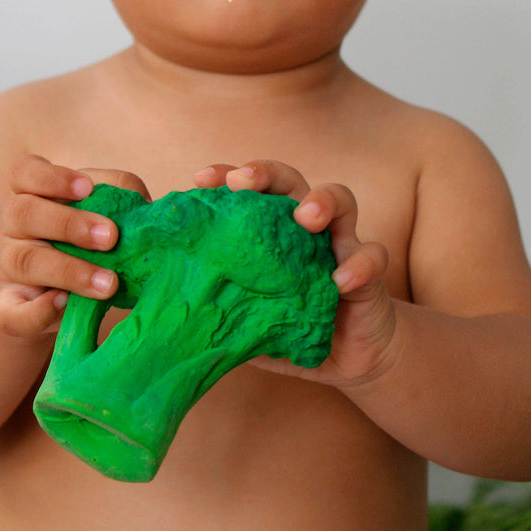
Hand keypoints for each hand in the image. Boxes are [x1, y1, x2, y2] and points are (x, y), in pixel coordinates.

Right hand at [0, 154, 150, 337]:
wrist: (41, 293)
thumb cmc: (75, 239)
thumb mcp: (90, 212)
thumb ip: (116, 200)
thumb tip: (147, 207)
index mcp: (30, 192)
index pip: (25, 172)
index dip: (53, 177)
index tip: (87, 187)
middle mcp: (10, 225)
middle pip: (25, 213)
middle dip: (71, 224)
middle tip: (111, 237)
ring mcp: (4, 267)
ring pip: (25, 261)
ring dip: (70, 271)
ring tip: (109, 283)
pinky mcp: (6, 308)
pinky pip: (11, 312)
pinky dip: (38, 310)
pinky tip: (64, 304)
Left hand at [194, 160, 394, 387]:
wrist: (346, 357)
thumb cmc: (286, 327)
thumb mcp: (242, 317)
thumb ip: (212, 306)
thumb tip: (158, 307)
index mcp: (269, 230)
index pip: (248, 191)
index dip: (226, 177)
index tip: (201, 179)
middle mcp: (303, 227)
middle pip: (289, 181)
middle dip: (267, 174)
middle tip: (245, 182)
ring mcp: (338, 244)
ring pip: (340, 200)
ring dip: (322, 201)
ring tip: (306, 217)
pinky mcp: (368, 273)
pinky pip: (371, 258)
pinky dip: (359, 265)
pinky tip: (340, 281)